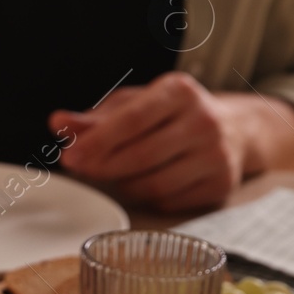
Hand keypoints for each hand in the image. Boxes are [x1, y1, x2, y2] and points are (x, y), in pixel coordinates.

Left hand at [48, 71, 293, 210]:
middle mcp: (204, 122)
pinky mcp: (221, 185)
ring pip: (152, 185)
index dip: (98, 142)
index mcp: (180, 92)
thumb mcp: (134, 104)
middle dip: (101, 167)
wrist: (236, 130)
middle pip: (140, 157)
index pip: (132, 120)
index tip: (70, 155)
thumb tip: (58, 123)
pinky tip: (142, 183)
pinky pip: (168, 201)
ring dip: (121, 185)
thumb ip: (94, 118)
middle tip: (78, 168)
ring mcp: (217, 156)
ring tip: (111, 174)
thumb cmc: (171, 114)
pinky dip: (145, 198)